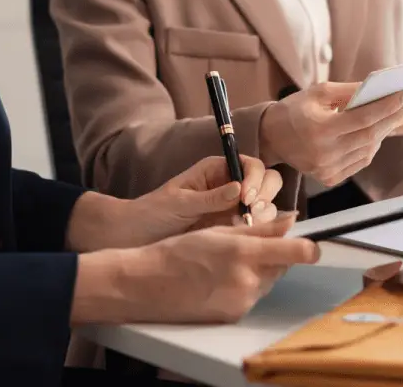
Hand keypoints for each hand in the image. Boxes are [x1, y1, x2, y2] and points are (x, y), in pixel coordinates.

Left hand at [66, 155, 283, 251]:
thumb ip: (210, 198)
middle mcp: (230, 186)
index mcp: (217, 170)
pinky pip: (257, 226)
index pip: (249, 165)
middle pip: (266, 181)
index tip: (246, 196)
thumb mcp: (180, 203)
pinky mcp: (233, 230)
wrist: (137, 237)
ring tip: (247, 226)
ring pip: (265, 204)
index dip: (255, 177)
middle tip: (252, 212)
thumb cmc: (153, 213)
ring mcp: (234, 208)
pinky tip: (246, 237)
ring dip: (265, 214)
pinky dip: (259, 230)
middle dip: (265, 194)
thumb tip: (238, 188)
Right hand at [71, 216, 320, 324]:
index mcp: (245, 253)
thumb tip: (291, 220)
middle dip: (275, 256)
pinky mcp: (234, 315)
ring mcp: (241, 301)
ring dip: (259, 272)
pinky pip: (252, 297)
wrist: (147, 285)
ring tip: (227, 264)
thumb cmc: (178, 251)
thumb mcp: (219, 231)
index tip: (313, 245)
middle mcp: (247, 280)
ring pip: (267, 282)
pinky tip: (221, 281)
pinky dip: (245, 287)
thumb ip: (259, 228)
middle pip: (282, 267)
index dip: (309, 248)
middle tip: (249, 248)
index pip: (297, 252)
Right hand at [260, 82, 402, 186]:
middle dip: (393, 117)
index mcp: (319, 129)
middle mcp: (324, 153)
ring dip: (384, 131)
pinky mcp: (329, 178)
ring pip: (368, 150)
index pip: (363, 118)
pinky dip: (371, 147)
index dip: (388, 106)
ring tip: (393, 114)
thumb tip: (378, 89)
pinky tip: (373, 133)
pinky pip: (360, 162)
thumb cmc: (295, 109)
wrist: (271, 137)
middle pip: (371, 136)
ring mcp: (327, 169)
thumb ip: (348, 91)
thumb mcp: (317, 92)